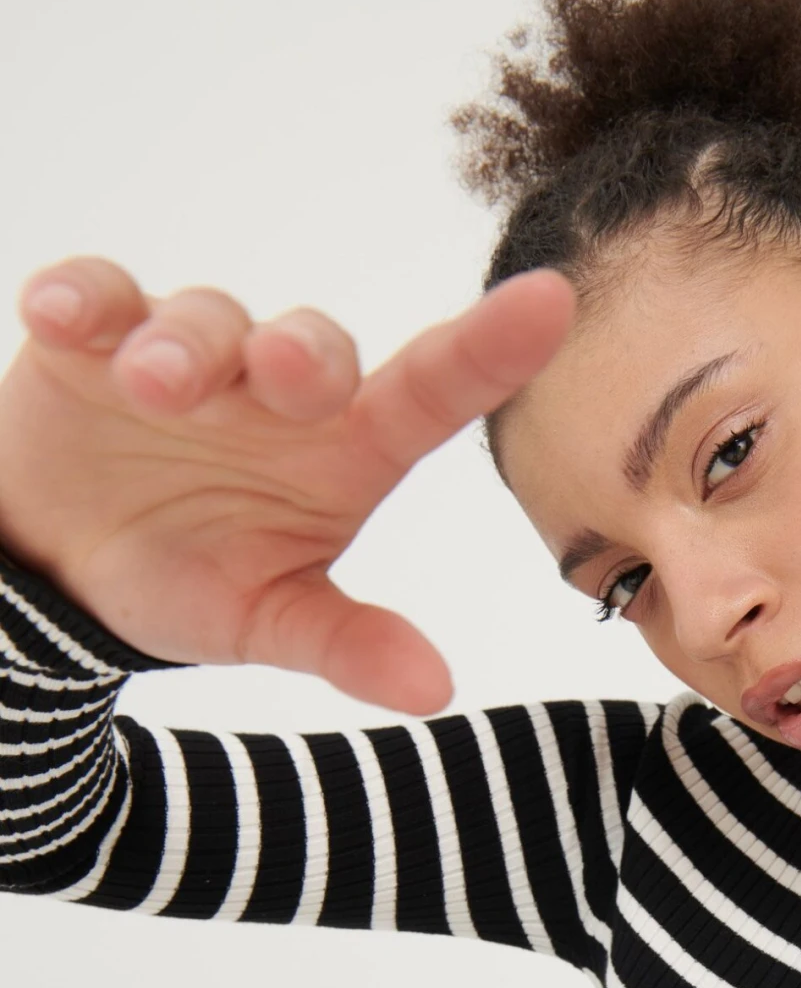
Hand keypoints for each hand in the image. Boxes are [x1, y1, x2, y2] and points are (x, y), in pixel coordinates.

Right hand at [0, 260, 575, 713]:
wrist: (61, 568)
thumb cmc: (188, 577)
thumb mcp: (265, 620)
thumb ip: (345, 645)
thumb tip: (435, 691)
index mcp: (342, 449)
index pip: (429, 392)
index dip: (490, 348)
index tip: (552, 302)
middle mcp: (273, 388)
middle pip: (311, 345)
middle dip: (302, 356)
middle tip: (289, 380)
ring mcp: (187, 351)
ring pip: (203, 320)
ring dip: (183, 348)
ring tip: (153, 387)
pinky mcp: (94, 333)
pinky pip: (94, 296)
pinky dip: (81, 301)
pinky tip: (64, 320)